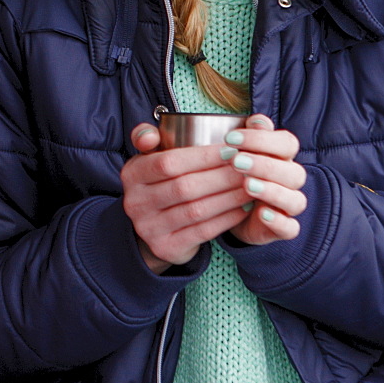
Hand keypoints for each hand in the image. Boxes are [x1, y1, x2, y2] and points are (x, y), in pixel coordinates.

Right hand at [120, 124, 252, 274]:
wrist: (152, 229)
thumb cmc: (160, 182)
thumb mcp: (149, 157)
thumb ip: (148, 137)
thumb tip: (150, 135)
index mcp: (132, 174)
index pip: (169, 162)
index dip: (203, 156)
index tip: (232, 150)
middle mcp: (136, 202)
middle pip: (185, 187)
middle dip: (222, 176)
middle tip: (248, 167)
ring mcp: (149, 228)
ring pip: (197, 210)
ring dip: (229, 197)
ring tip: (251, 185)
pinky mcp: (166, 247)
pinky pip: (202, 231)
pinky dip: (227, 218)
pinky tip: (244, 207)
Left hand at [225, 115, 306, 245]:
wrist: (233, 211)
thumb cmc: (239, 174)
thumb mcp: (241, 153)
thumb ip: (252, 135)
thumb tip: (258, 120)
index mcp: (283, 158)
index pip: (287, 143)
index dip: (262, 139)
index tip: (231, 138)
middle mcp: (290, 181)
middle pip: (294, 172)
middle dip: (265, 165)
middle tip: (236, 161)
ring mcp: (288, 207)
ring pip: (296, 200)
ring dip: (273, 192)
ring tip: (247, 186)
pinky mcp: (283, 229)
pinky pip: (291, 228)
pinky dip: (279, 222)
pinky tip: (262, 214)